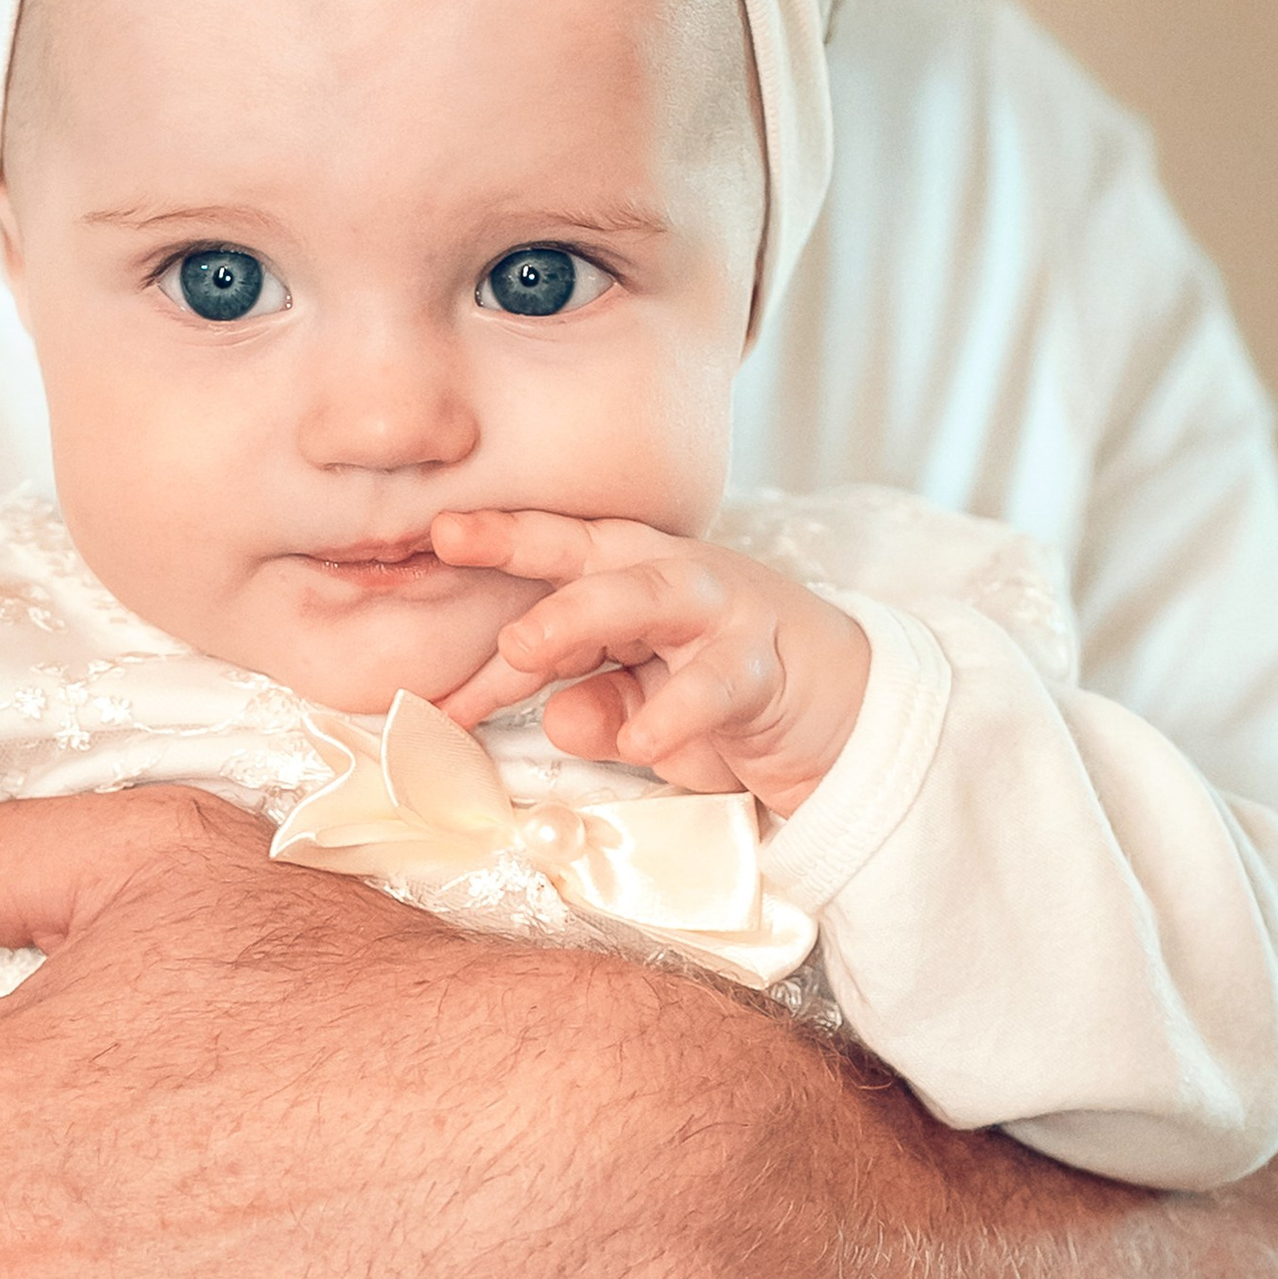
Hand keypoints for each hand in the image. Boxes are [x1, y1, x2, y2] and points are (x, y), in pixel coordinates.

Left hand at [433, 509, 870, 812]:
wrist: (847, 719)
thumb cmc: (731, 703)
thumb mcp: (646, 712)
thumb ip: (596, 708)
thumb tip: (556, 718)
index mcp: (637, 579)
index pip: (557, 555)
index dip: (495, 543)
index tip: (430, 536)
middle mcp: (676, 579)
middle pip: (594, 550)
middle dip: (523, 544)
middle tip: (452, 548)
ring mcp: (726, 615)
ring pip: (652, 595)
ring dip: (582, 614)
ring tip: (523, 646)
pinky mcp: (767, 667)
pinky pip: (716, 684)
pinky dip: (675, 711)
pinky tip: (641, 742)